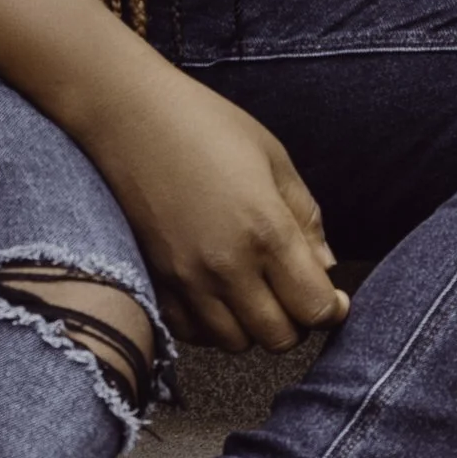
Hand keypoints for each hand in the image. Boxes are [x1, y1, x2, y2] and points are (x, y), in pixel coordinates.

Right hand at [79, 68, 348, 354]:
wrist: (125, 114)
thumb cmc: (204, 124)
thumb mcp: (273, 158)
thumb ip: (306, 218)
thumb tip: (325, 267)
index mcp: (266, 231)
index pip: (314, 308)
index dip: (331, 309)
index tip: (332, 297)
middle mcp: (226, 265)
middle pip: (278, 338)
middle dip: (295, 321)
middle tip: (292, 292)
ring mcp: (185, 279)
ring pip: (235, 343)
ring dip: (252, 326)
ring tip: (253, 291)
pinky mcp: (154, 280)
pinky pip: (191, 333)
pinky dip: (211, 325)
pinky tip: (216, 293)